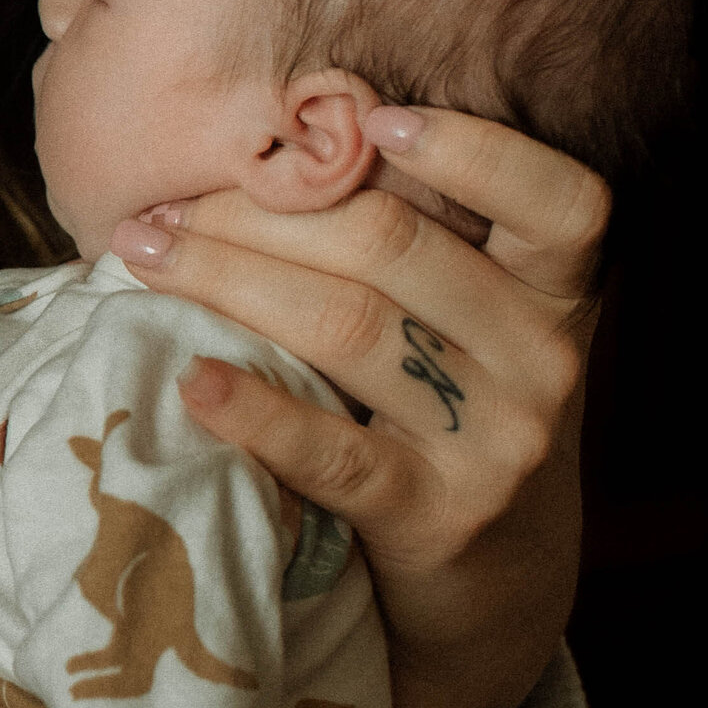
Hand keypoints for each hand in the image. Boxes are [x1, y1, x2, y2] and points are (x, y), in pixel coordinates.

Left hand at [108, 105, 608, 707]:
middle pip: (393, 246)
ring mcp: (496, 443)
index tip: (373, 120)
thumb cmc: (458, 409)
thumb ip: (422, 240)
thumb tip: (277, 146)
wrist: (497, 587)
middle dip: (261, 212)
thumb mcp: (479, 321)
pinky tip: (190, 379)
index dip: (473, 150)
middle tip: (164, 204)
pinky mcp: (437, 519)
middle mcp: (544, 358)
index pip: (561, 199)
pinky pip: (332, 451)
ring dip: (228, 279)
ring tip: (146, 256)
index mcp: (559, 289)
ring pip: (348, 325)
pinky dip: (254, 409)